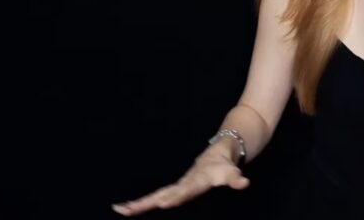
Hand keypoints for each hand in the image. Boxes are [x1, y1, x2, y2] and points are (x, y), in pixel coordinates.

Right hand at [111, 146, 249, 215]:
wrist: (217, 153)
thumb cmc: (224, 167)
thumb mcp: (231, 173)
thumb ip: (236, 179)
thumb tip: (244, 182)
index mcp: (196, 180)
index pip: (185, 190)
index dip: (177, 197)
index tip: (165, 204)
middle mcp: (183, 183)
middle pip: (163, 193)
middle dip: (147, 202)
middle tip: (130, 209)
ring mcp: (177, 186)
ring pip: (155, 195)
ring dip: (138, 203)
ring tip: (119, 210)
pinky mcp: (173, 189)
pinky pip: (155, 197)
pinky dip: (140, 203)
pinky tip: (124, 209)